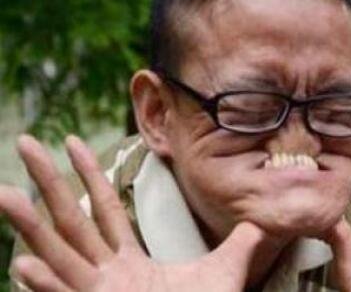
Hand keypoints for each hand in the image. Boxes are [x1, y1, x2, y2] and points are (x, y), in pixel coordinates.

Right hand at [0, 135, 266, 291]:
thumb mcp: (224, 274)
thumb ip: (238, 245)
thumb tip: (258, 221)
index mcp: (127, 263)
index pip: (103, 209)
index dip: (88, 175)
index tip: (72, 140)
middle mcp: (104, 276)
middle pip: (71, 221)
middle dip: (48, 183)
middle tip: (25, 142)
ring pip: (59, 255)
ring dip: (30, 227)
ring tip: (4, 193)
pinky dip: (45, 285)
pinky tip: (21, 264)